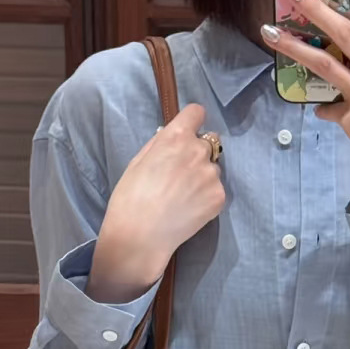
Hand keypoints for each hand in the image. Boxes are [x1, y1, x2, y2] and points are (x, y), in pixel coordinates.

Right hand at [88, 102, 224, 301]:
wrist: (140, 236)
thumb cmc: (130, 198)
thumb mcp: (139, 160)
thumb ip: (161, 144)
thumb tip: (172, 137)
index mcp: (175, 136)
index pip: (196, 112)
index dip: (192, 122)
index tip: (188, 133)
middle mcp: (197, 150)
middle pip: (207, 143)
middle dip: (197, 154)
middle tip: (181, 176)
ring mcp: (211, 175)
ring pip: (212, 169)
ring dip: (203, 177)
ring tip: (184, 197)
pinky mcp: (219, 197)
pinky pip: (216, 190)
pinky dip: (207, 198)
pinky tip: (190, 209)